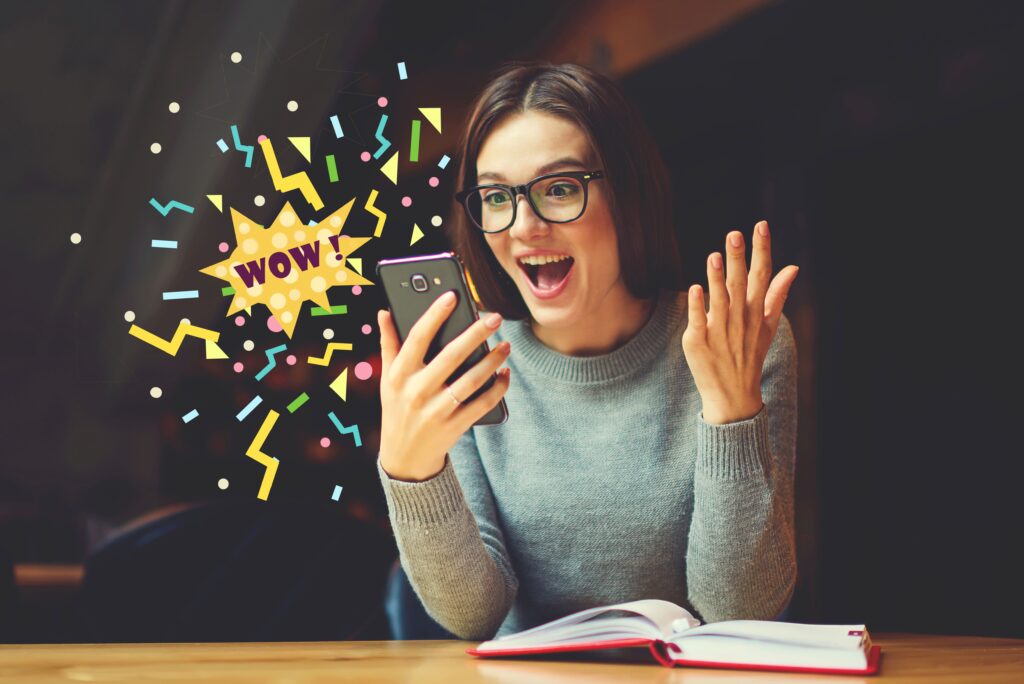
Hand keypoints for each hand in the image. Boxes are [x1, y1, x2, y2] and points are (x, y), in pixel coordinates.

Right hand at [378, 291, 510, 480]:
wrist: (404, 458)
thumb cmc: (397, 409)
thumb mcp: (388, 379)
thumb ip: (388, 345)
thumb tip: (384, 311)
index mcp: (398, 375)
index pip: (417, 337)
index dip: (434, 314)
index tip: (452, 296)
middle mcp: (416, 392)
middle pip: (451, 356)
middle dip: (475, 334)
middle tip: (495, 317)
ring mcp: (436, 411)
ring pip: (471, 380)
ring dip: (492, 360)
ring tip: (505, 345)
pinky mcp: (454, 426)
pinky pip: (482, 404)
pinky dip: (497, 388)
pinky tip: (504, 374)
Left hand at [681, 220, 798, 424]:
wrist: (733, 396)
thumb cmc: (749, 356)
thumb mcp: (768, 326)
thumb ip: (777, 295)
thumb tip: (793, 268)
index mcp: (756, 312)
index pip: (761, 275)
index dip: (762, 250)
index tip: (761, 226)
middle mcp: (740, 320)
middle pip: (739, 284)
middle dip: (738, 259)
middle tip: (735, 233)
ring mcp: (719, 332)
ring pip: (719, 301)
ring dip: (717, 279)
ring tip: (715, 256)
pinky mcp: (699, 343)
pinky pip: (698, 322)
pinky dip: (697, 306)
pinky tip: (695, 288)